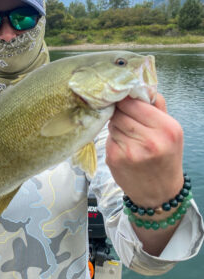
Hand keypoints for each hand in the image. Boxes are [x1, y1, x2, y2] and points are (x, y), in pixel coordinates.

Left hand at [106, 94, 183, 208]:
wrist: (159, 194)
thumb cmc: (166, 157)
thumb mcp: (171, 131)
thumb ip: (157, 106)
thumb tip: (139, 84)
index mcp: (166, 129)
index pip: (134, 102)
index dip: (125, 99)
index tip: (123, 98)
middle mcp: (149, 141)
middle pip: (120, 112)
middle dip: (119, 111)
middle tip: (124, 115)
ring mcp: (130, 151)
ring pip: (112, 123)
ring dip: (115, 124)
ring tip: (127, 133)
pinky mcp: (114, 159)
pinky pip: (108, 137)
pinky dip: (113, 138)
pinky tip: (123, 146)